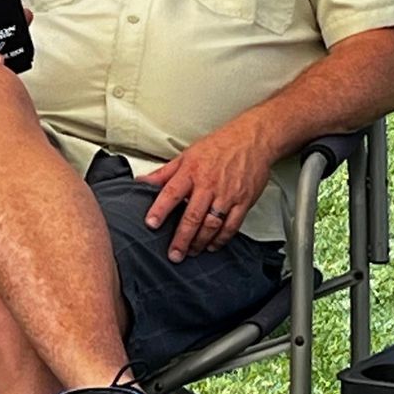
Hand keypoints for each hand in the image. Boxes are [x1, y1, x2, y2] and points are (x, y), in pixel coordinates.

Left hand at [137, 123, 275, 261]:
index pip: (172, 192)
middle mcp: (209, 184)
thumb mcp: (187, 155)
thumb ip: (164, 173)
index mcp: (192, 171)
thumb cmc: (219, 146)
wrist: (252, 139)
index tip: (151, 224)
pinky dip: (221, 239)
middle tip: (174, 254)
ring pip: (211, 224)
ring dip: (200, 242)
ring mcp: (227, 195)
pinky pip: (231, 225)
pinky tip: (212, 246)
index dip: (160, 209)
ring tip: (191, 252)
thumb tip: (142, 182)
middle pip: (192, 216)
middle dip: (181, 238)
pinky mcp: (243, 201)